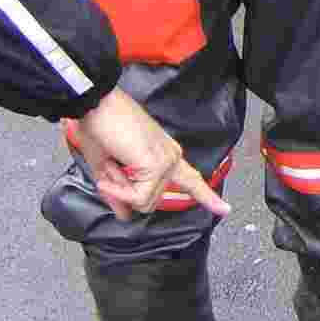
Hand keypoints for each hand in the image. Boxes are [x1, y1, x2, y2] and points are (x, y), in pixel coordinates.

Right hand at [75, 87, 230, 223]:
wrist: (95, 104)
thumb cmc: (98, 127)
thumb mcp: (106, 167)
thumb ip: (119, 194)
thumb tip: (125, 215)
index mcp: (164, 153)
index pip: (190, 179)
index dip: (206, 196)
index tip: (224, 209)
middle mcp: (171, 157)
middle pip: (151, 201)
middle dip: (124, 194)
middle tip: (109, 171)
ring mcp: (167, 161)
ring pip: (144, 202)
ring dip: (120, 190)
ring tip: (111, 163)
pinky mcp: (157, 164)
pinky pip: (139, 197)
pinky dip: (120, 191)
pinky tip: (111, 170)